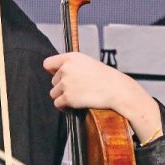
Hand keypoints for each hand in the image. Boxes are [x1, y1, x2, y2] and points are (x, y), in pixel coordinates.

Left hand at [44, 52, 160, 140]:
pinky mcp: (68, 97)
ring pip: (54, 93)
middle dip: (62, 86)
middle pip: (53, 81)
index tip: (60, 75)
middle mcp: (65, 69)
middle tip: (78, 88)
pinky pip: (58, 104)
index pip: (47, 64)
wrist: (116, 89)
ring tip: (77, 96)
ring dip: (63, 96)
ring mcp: (66, 83)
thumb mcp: (86, 62)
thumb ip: (70, 64)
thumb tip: (52, 71)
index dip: (53, 71)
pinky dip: (64, 106)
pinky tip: (73, 105)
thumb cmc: (104, 76)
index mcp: (70, 57)